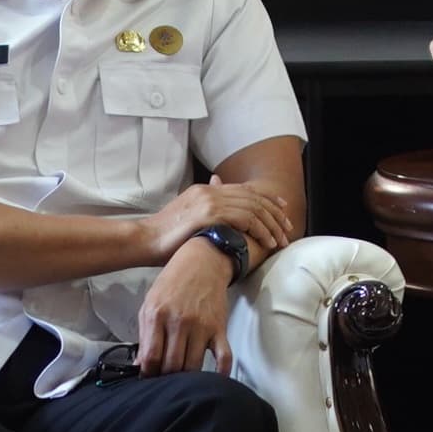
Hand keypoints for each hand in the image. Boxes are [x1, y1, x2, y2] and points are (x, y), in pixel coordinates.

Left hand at [136, 243, 236, 374]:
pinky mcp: (219, 328)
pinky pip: (223, 357)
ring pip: (193, 366)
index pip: (151, 357)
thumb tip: (140, 366)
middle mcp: (180, 322)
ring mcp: (202, 326)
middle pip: (172, 366)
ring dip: (186, 378)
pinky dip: (220, 372)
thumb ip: (144, 335)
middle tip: (164, 378)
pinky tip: (213, 379)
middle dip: (166, 378)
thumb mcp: (150, 303)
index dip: (148, 374)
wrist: (202, 261)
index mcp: (158, 315)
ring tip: (181, 378)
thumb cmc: (173, 283)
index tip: (148, 378)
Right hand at [146, 179, 295, 265]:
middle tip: (288, 227)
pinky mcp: (208, 214)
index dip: (267, 199)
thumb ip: (206, 213)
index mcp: (207, 190)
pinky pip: (244, 219)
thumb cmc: (165, 238)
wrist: (144, 240)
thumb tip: (221, 225)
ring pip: (252, 208)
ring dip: (270, 224)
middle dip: (274, 212)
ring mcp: (209, 201)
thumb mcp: (188, 219)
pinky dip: (259, 229)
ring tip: (280, 240)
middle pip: (253, 197)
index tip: (282, 210)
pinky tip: (266, 241)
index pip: (245, 190)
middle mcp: (211, 191)